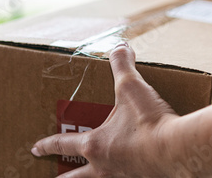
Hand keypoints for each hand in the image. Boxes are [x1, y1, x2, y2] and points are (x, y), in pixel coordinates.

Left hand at [31, 44, 180, 176]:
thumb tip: (119, 46)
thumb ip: (122, 65)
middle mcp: (104, 166)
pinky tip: (131, 171)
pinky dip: (124, 176)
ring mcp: (123, 177)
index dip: (47, 144)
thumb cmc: (148, 121)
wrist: (176, 149)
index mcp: (95, 144)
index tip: (35, 148)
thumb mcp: (131, 87)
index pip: (63, 143)